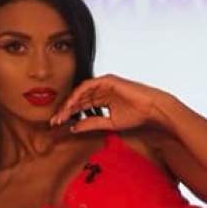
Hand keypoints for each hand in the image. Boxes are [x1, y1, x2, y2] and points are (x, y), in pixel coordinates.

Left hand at [48, 74, 175, 134]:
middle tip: (54, 121)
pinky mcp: (106, 80)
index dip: (70, 115)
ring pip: (80, 92)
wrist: (152, 108)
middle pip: (78, 99)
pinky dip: (78, 94)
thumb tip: (74, 128)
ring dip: (69, 103)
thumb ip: (92, 123)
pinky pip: (87, 86)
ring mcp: (103, 84)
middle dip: (65, 110)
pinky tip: (70, 105)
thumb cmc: (137, 115)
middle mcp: (101, 91)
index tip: (59, 124)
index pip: (82, 107)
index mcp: (103, 100)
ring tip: (60, 115)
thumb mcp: (110, 123)